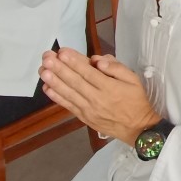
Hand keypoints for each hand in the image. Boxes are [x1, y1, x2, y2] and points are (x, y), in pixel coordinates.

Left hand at [40, 49, 158, 146]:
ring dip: (54, 81)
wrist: (137, 128)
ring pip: (69, 93)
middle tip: (46, 57)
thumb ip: (117, 68)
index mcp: (110, 87)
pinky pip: (68, 105)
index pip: (89, 72)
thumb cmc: (136, 101)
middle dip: (59, 68)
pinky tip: (47, 88)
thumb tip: (98, 61)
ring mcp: (88, 109)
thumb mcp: (134, 80)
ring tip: (42, 70)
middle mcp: (97, 98)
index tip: (62, 52)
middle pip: (75, 81)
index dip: (74, 62)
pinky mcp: (84, 117)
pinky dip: (57, 97)